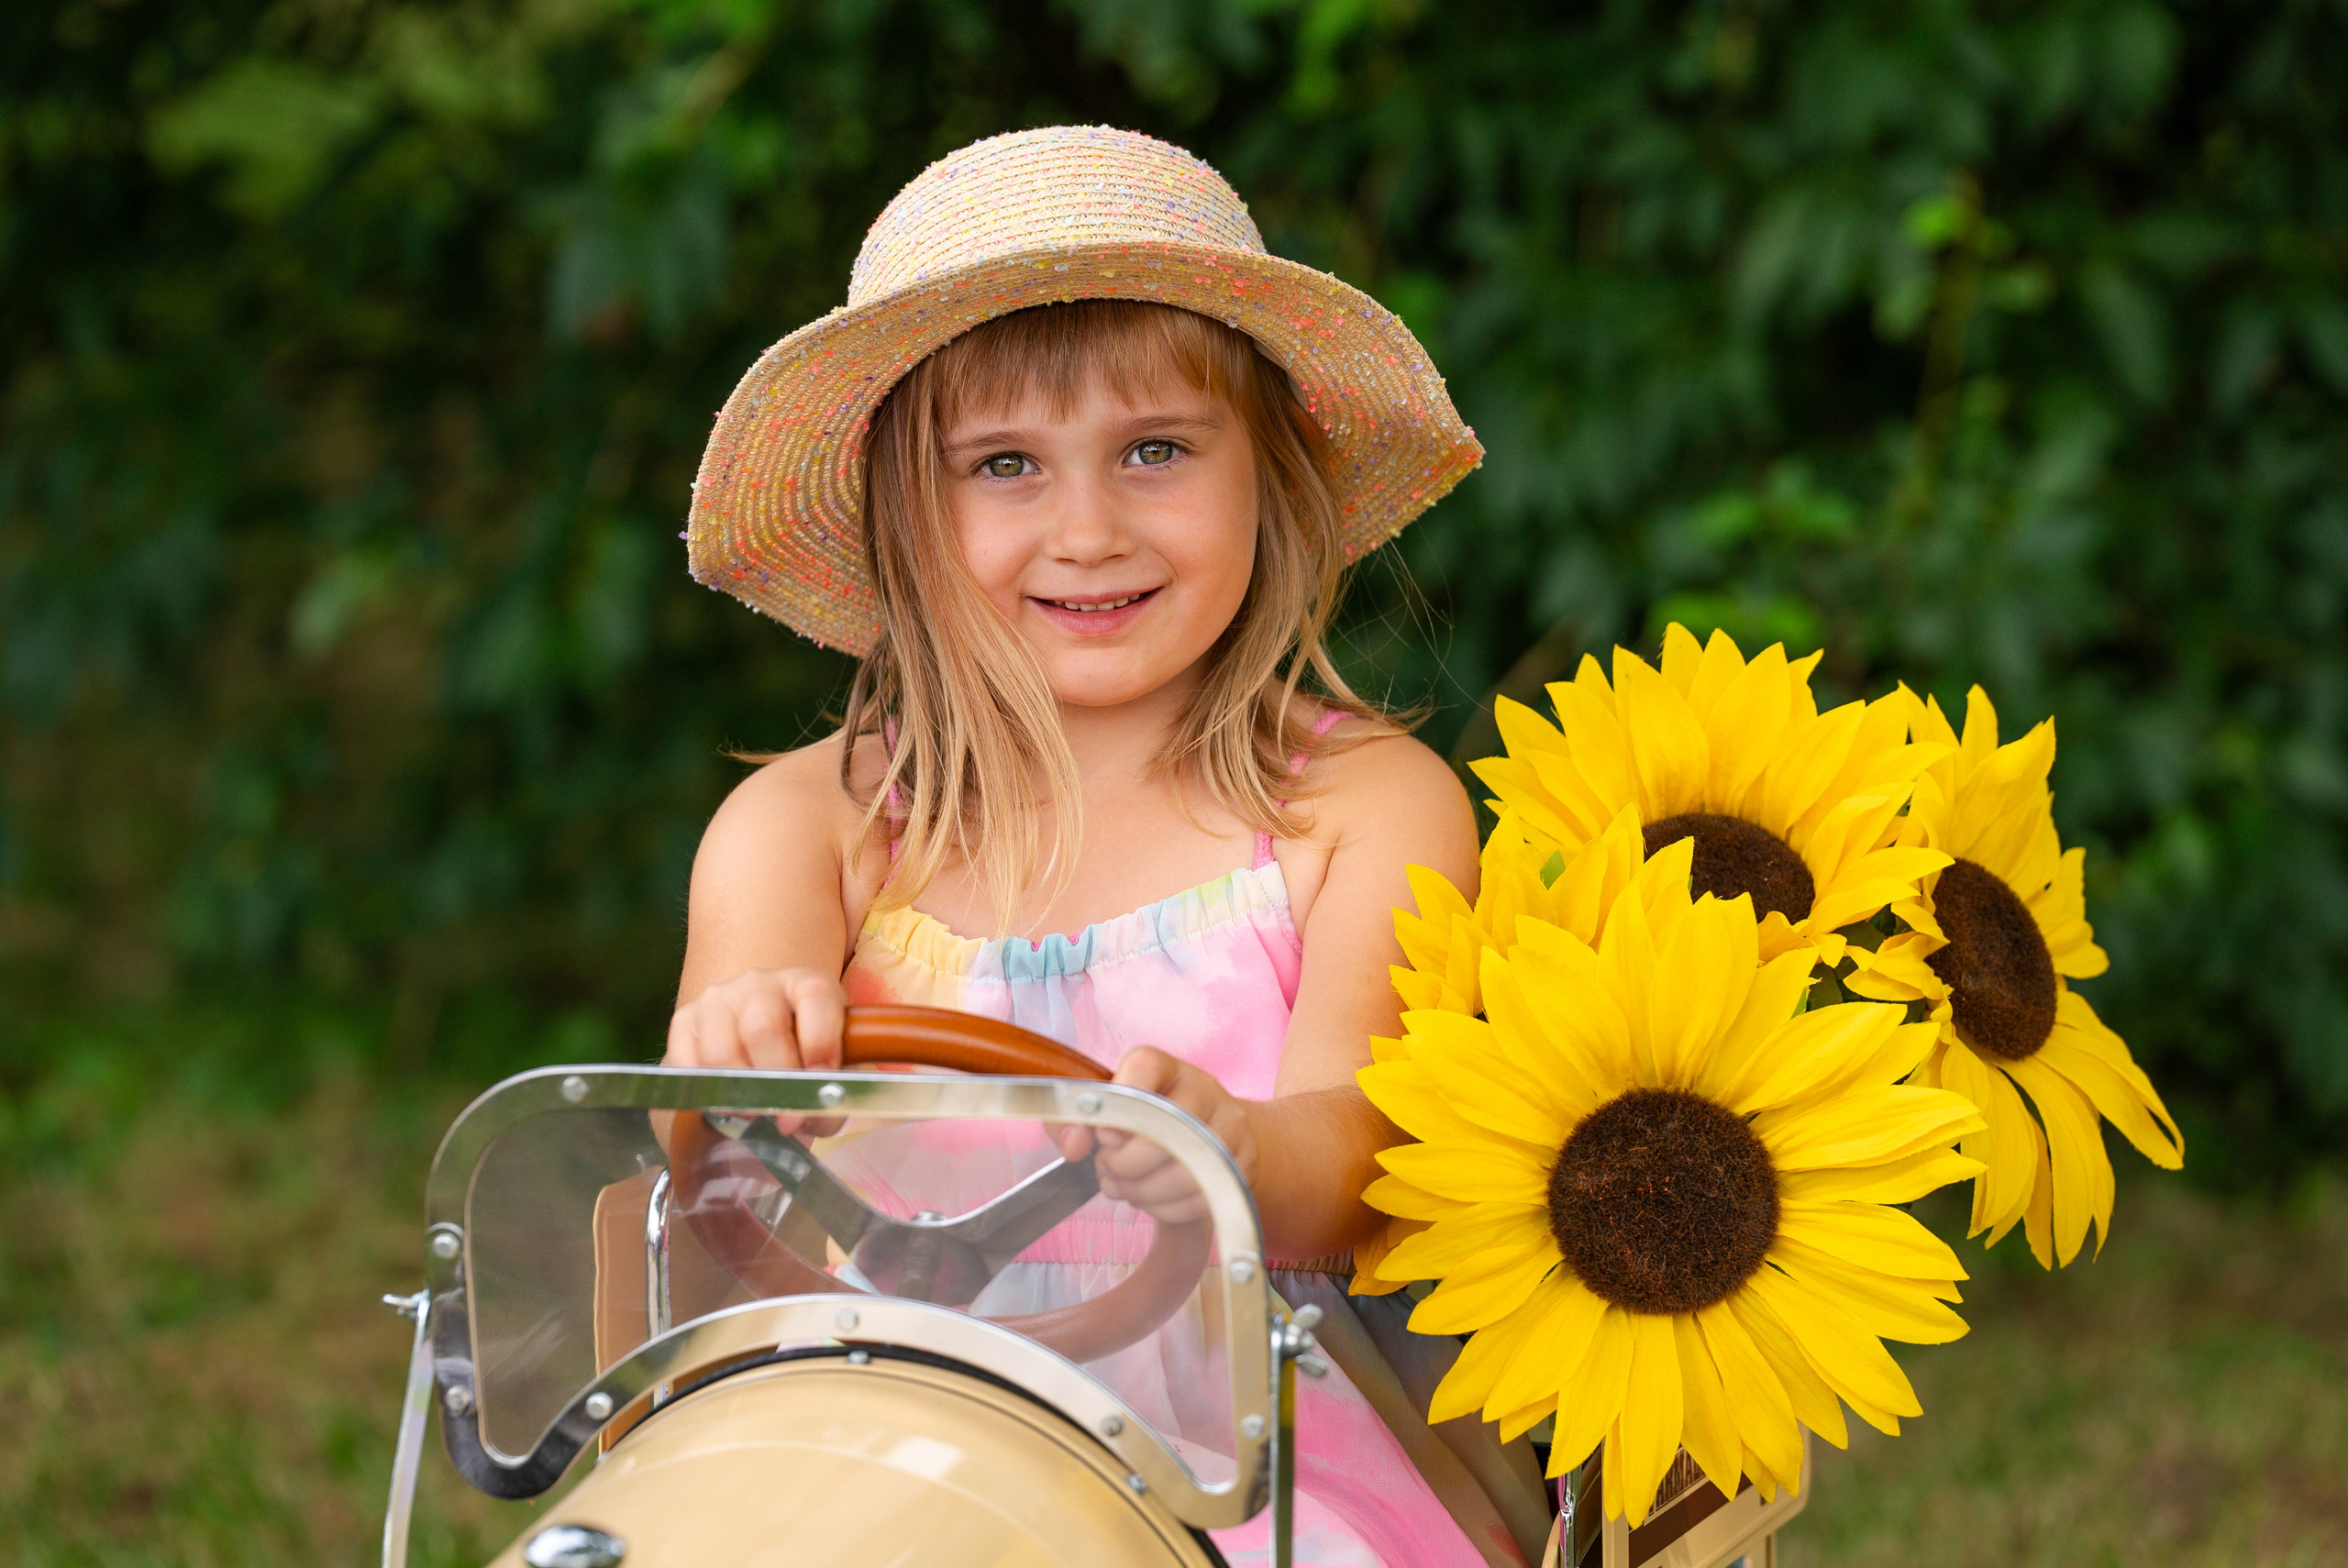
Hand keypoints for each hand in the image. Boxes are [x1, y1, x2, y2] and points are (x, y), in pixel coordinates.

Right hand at [666, 968, 846, 1132]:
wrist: (761, 1042)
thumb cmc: (803, 1053)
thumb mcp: (831, 1062)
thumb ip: (832, 1088)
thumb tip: (804, 1116)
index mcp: (804, 983)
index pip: (815, 995)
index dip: (821, 1043)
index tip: (822, 1081)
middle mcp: (758, 983)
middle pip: (762, 1029)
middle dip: (777, 1080)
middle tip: (788, 1115)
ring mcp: (717, 1000)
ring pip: (721, 1052)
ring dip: (741, 1093)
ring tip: (758, 1112)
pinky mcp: (685, 1022)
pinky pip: (690, 1066)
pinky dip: (710, 1094)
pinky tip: (731, 1103)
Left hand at [1058, 1047, 1257, 1225]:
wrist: (1205, 1135)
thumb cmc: (1143, 1124)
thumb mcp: (1104, 1112)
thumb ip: (1072, 1120)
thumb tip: (1073, 1143)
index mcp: (1165, 1067)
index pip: (1145, 1067)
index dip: (1118, 1103)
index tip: (1102, 1133)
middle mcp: (1204, 1088)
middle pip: (1166, 1130)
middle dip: (1125, 1164)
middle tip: (1108, 1169)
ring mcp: (1230, 1125)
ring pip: (1184, 1173)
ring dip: (1143, 1192)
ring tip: (1125, 1186)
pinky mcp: (1244, 1162)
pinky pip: (1201, 1198)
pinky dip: (1167, 1209)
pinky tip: (1152, 1198)